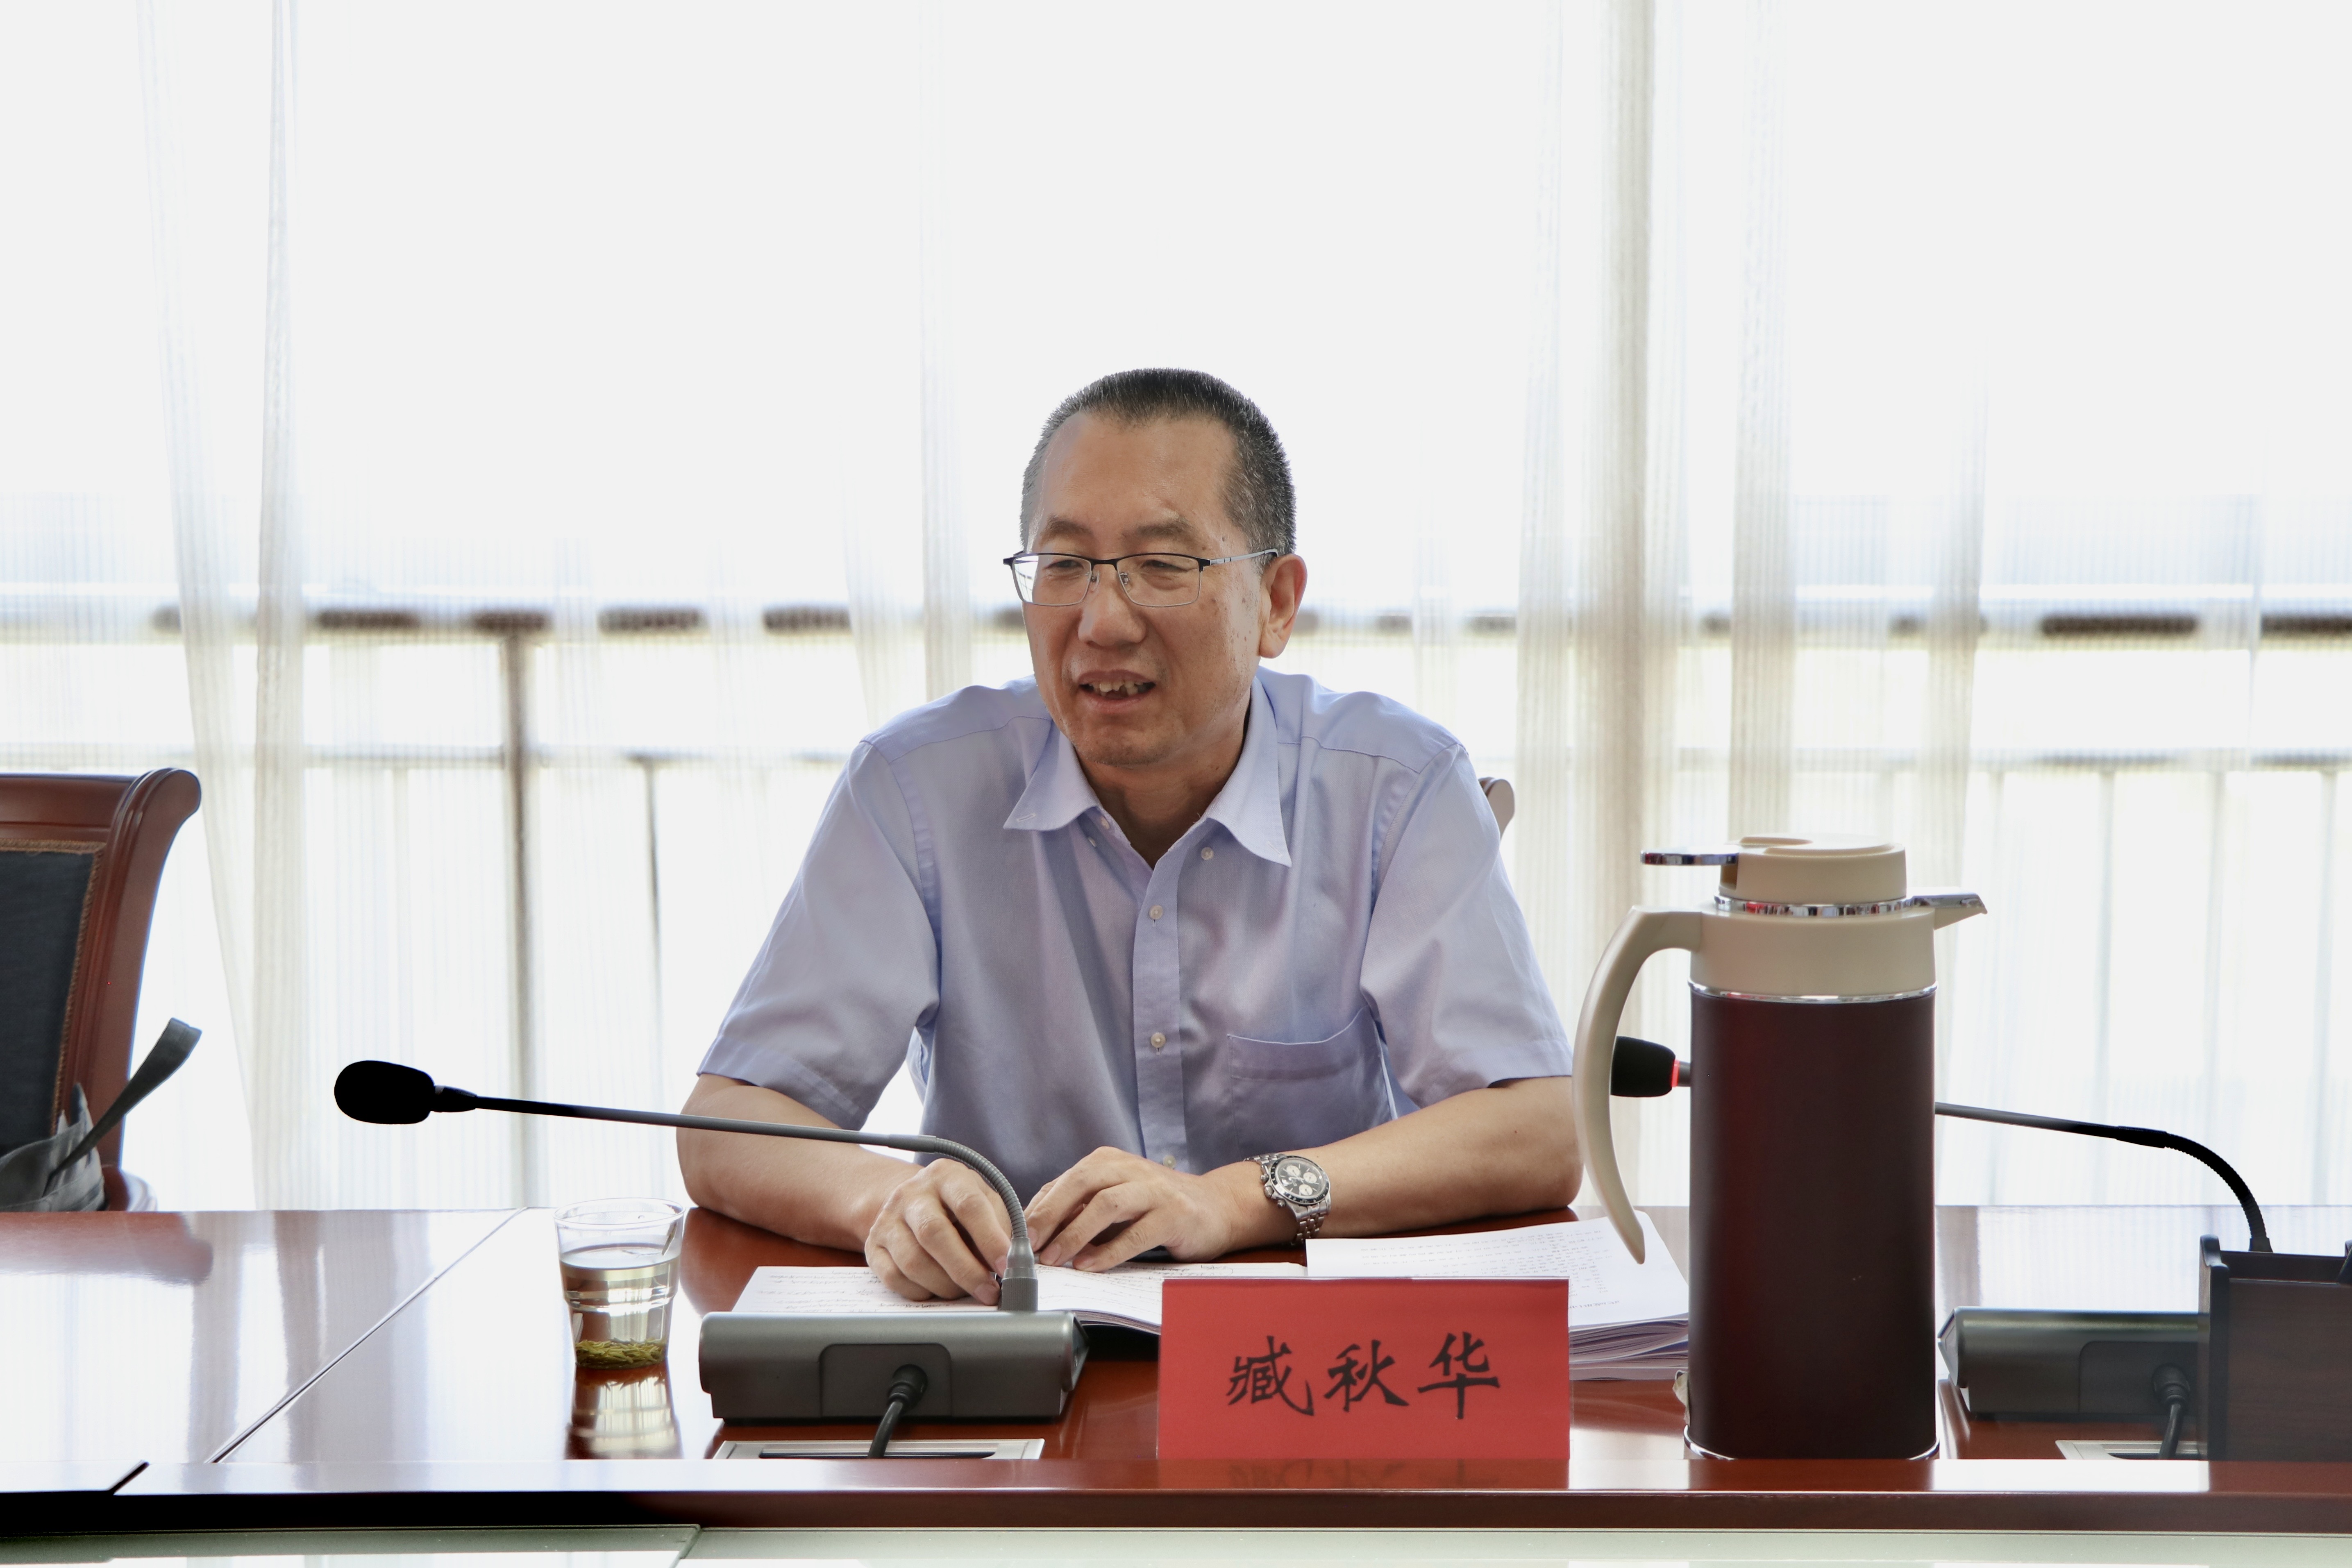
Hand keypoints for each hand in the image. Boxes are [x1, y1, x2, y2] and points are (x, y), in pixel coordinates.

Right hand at [864, 1158, 1012, 1303]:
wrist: (912, 1201)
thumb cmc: (959, 1206)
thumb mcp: (985, 1202)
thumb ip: (1001, 1227)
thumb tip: (1015, 1262)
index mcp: (946, 1176)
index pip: (969, 1205)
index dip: (990, 1239)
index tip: (1007, 1266)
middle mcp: (911, 1193)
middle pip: (934, 1234)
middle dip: (966, 1270)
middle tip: (989, 1292)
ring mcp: (887, 1219)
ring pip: (913, 1261)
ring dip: (945, 1285)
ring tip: (966, 1291)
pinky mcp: (873, 1245)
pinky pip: (894, 1278)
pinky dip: (921, 1292)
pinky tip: (938, 1290)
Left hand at [1026, 1147, 1266, 1270]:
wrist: (1216, 1207)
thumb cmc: (1157, 1207)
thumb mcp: (1115, 1198)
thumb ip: (1080, 1207)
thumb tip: (1035, 1228)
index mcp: (1108, 1161)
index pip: (1064, 1181)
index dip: (1038, 1209)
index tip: (1017, 1238)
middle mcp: (1129, 1168)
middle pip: (1081, 1183)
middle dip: (1050, 1215)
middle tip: (1029, 1246)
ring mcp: (1154, 1189)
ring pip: (1106, 1204)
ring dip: (1075, 1233)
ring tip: (1055, 1259)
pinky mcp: (1174, 1213)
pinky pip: (1135, 1233)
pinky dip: (1108, 1251)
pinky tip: (1089, 1266)